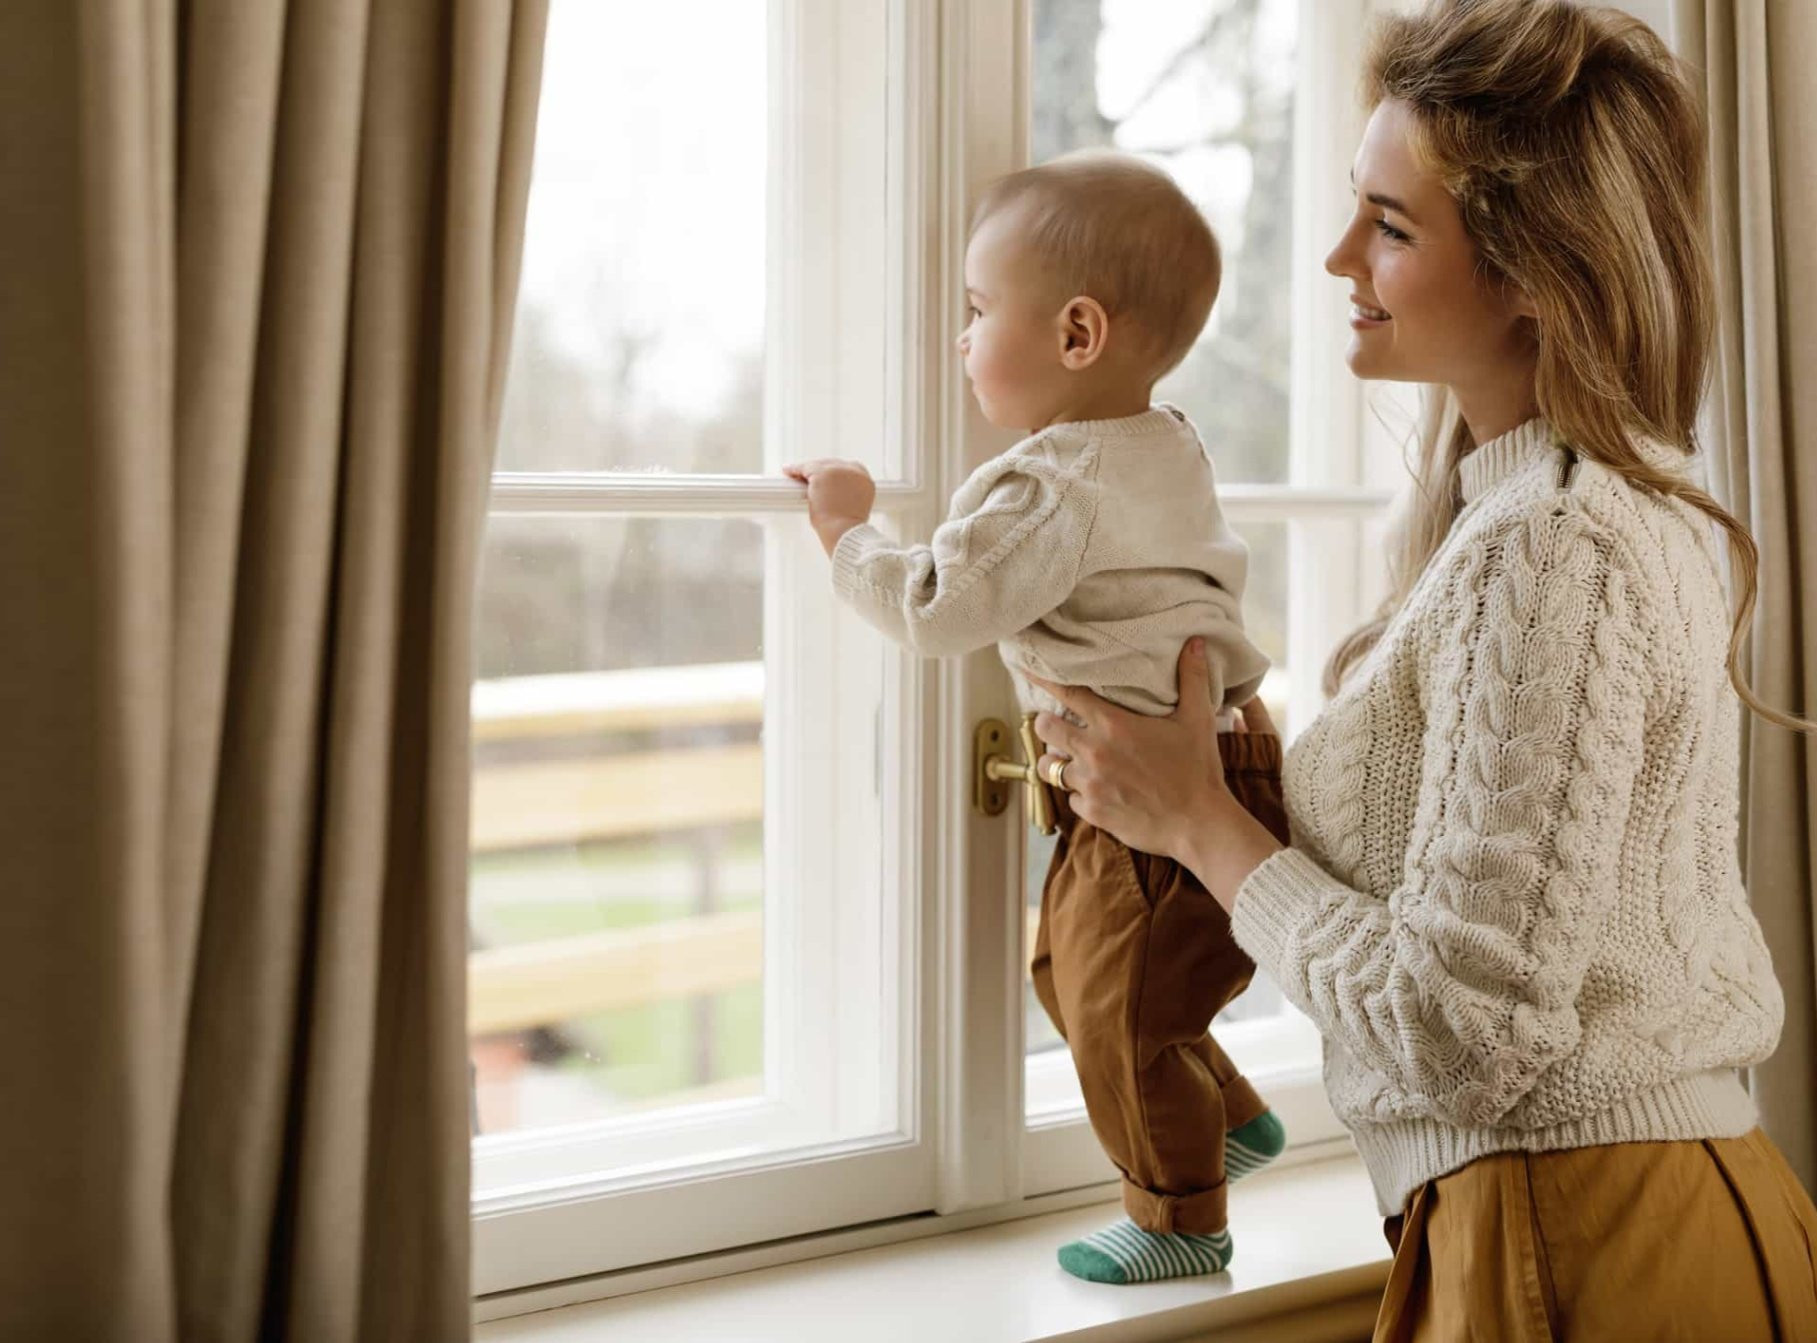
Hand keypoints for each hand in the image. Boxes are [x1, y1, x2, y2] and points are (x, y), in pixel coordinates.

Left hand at [782, 458, 874, 554]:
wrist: (844, 532)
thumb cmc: (846, 528)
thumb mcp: (852, 508)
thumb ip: (846, 495)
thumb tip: (829, 492)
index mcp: (865, 481)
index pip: (849, 469)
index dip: (834, 472)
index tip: (824, 477)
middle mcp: (855, 472)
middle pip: (833, 464)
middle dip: (819, 469)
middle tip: (805, 475)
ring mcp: (839, 470)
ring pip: (818, 465)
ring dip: (806, 469)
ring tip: (793, 473)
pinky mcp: (822, 473)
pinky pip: (805, 468)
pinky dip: (795, 469)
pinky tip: (787, 471)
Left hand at [1030, 640, 1283, 910]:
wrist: (1198, 824)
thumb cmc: (1197, 770)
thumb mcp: (1197, 719)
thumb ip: (1192, 678)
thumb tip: (1196, 642)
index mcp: (1113, 725)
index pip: (1067, 694)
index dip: (1043, 680)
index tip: (1026, 670)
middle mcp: (1093, 752)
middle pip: (1044, 728)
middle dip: (1046, 724)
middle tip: (1057, 725)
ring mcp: (1089, 784)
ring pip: (1051, 767)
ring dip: (1059, 761)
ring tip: (1074, 760)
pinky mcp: (1091, 812)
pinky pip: (1070, 799)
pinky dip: (1079, 794)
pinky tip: (1099, 791)